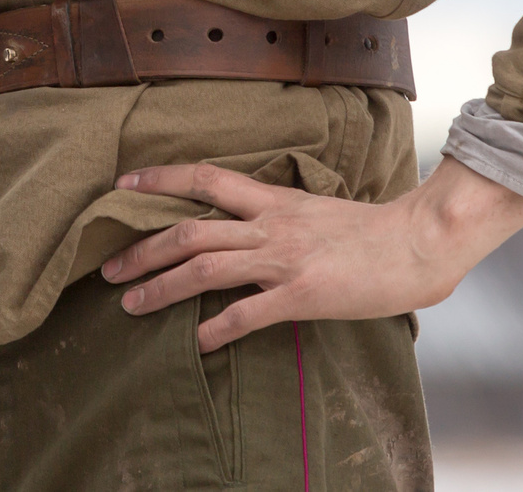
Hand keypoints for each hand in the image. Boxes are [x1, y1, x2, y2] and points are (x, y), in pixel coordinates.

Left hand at [99, 157, 522, 351]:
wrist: (415, 244)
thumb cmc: (370, 231)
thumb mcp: (313, 209)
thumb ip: (275, 216)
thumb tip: (241, 223)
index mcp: (272, 200)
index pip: (204, 179)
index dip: (159, 180)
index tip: (121, 186)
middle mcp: (269, 225)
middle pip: (189, 231)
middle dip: (142, 249)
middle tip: (107, 267)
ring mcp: (282, 260)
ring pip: (204, 270)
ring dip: (160, 287)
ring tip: (130, 303)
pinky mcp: (301, 296)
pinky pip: (246, 314)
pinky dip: (215, 329)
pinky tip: (195, 343)